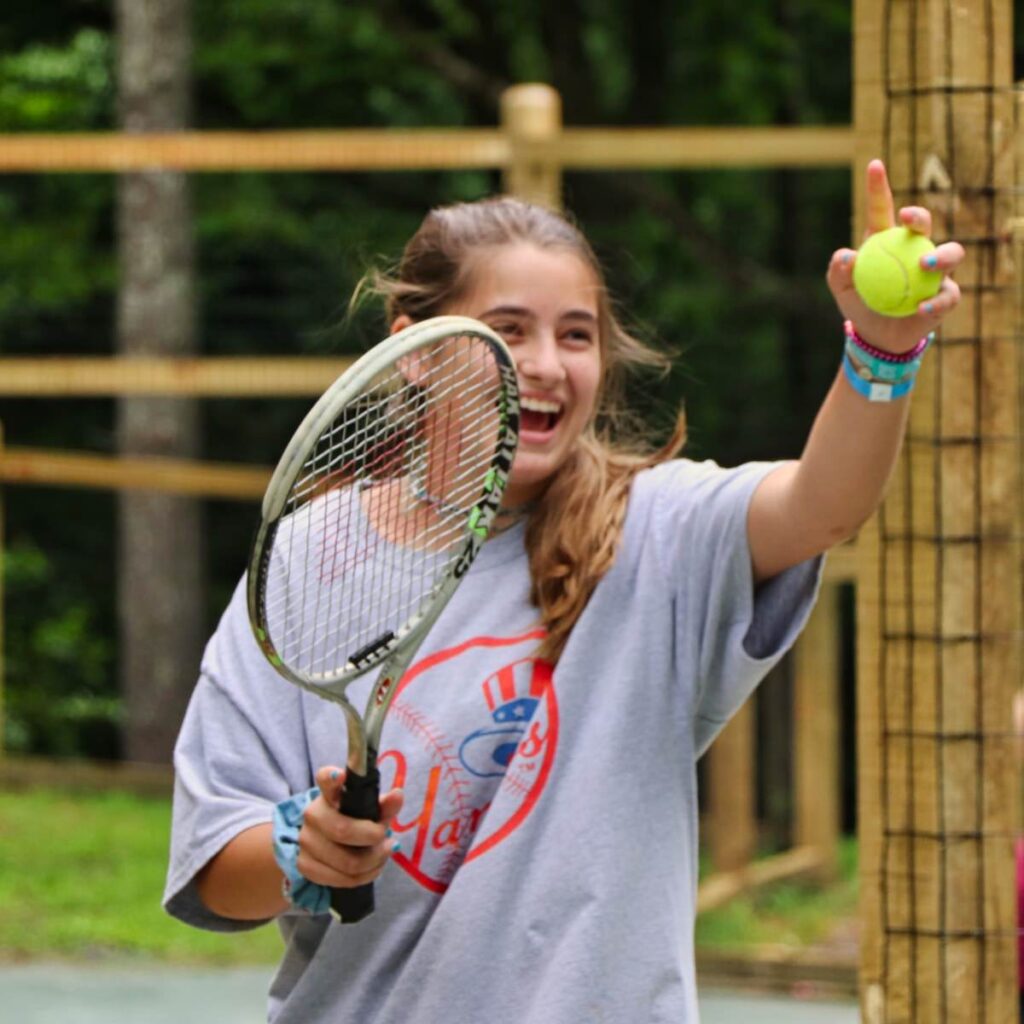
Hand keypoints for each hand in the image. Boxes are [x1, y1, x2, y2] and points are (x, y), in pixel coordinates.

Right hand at [296, 765, 403, 889]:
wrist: (327, 846)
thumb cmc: (355, 821)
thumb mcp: (371, 811)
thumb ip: (385, 805)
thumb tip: (397, 795)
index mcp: (330, 793)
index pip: (325, 780)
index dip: (331, 778)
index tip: (340, 776)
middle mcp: (313, 814)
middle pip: (343, 830)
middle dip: (373, 838)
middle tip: (388, 840)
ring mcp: (306, 840)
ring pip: (347, 861)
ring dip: (374, 861)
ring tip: (383, 854)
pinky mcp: (305, 865)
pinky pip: (341, 879)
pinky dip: (364, 877)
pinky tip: (371, 868)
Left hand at [826, 159, 964, 353]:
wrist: (876, 334)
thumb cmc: (859, 302)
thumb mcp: (841, 288)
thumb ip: (838, 270)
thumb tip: (846, 255)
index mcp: (886, 239)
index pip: (882, 209)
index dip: (879, 187)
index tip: (874, 165)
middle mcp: (915, 249)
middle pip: (924, 225)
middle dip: (919, 216)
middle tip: (906, 218)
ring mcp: (935, 271)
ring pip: (951, 253)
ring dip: (941, 257)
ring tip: (924, 266)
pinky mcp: (945, 296)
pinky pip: (948, 295)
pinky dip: (936, 301)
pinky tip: (922, 306)